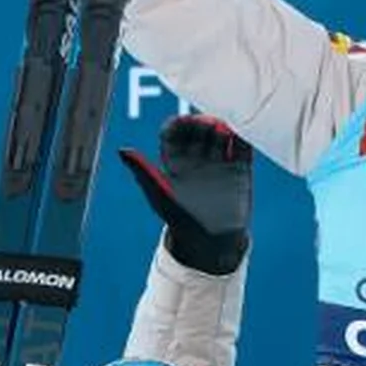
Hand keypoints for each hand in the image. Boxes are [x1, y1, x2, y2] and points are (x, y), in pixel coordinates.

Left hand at [118, 113, 250, 273]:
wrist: (212, 241)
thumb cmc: (181, 220)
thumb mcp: (160, 194)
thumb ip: (144, 171)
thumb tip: (123, 150)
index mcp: (175, 163)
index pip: (174, 133)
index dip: (178, 124)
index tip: (184, 123)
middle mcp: (196, 160)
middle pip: (198, 131)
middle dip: (202, 124)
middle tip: (207, 125)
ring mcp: (218, 164)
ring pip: (220, 135)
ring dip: (223, 128)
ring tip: (224, 132)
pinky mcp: (239, 170)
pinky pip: (242, 148)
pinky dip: (243, 138)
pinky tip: (241, 135)